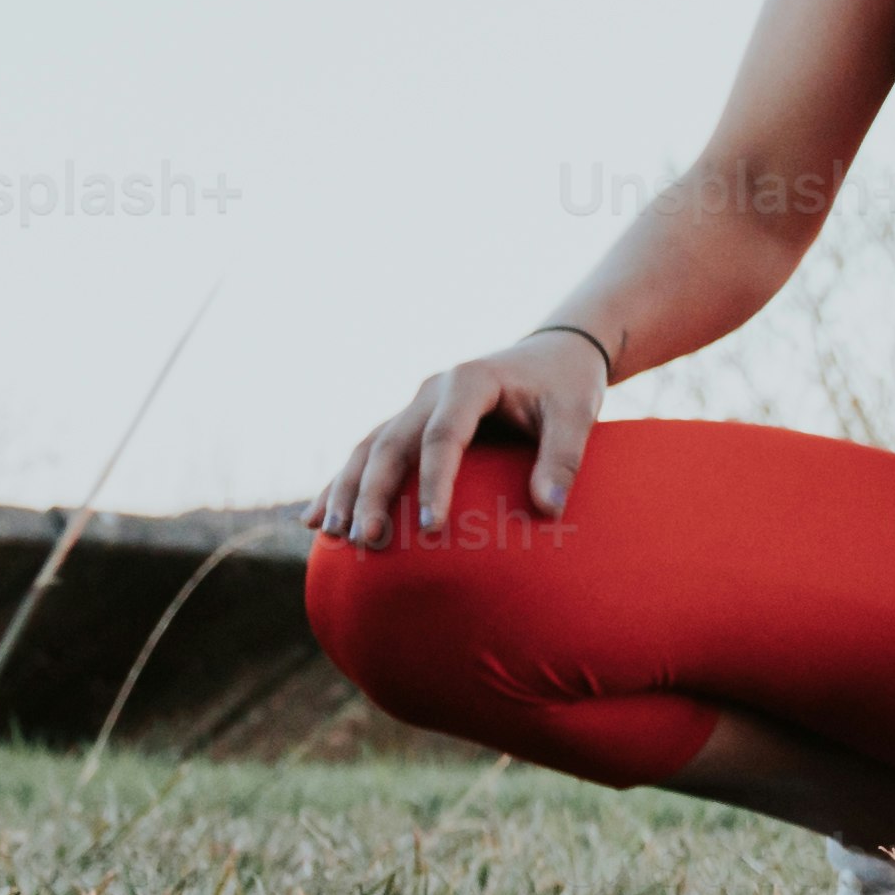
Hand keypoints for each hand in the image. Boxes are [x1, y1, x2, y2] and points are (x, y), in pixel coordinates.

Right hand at [314, 328, 610, 548]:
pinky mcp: (410, 421)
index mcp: (469, 381)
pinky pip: (370, 453)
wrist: (554, 353)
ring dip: (348, 491)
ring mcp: (415, 404)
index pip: (443, 436)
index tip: (432, 527)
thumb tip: (548, 509)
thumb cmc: (566, 386)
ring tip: (334, 536)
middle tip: (368, 540)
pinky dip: (344, 485)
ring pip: (370, 448)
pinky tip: (317, 520)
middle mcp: (432, 389)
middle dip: (375, 493)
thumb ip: (564, 458)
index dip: (435, 482)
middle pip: (392, 443)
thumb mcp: (576, 414)